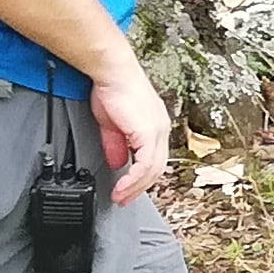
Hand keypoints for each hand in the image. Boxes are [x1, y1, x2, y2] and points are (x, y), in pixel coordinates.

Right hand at [89, 53, 173, 204]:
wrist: (112, 73)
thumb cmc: (112, 91)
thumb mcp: (112, 125)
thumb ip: (116, 145)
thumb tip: (117, 163)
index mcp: (154, 126)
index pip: (154, 159)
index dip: (141, 177)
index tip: (127, 189)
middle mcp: (160, 129)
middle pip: (156, 168)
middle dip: (139, 188)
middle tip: (124, 199)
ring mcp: (157, 131)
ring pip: (153, 169)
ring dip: (135, 187)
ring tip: (121, 197)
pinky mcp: (148, 132)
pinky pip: (145, 164)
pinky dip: (133, 179)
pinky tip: (123, 186)